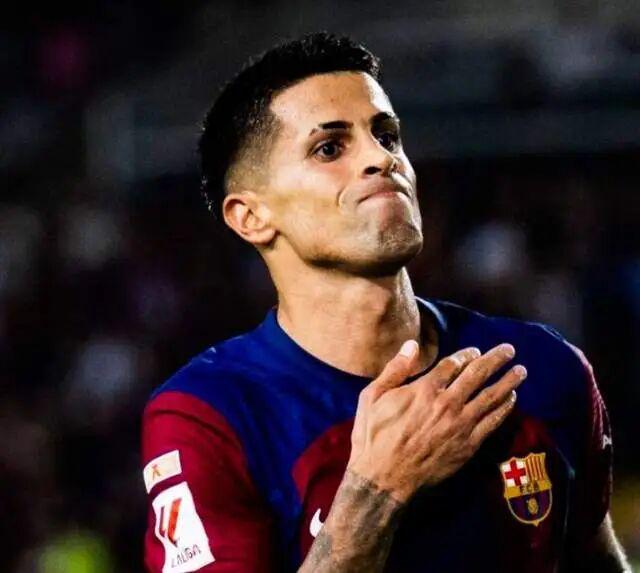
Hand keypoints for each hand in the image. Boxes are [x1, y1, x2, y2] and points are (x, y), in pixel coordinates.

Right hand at [347, 341, 526, 502]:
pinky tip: (512, 399)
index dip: (467, 354)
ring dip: (508, 381)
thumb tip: (412, 344)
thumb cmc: (373, 436)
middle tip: (509, 350)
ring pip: (491, 397)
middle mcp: (447, 404)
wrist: (383, 478)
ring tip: (521, 371)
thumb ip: (395, 369)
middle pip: (478, 375)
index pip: (453, 364)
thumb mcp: (372, 397)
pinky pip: (492, 422)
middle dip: (496, 359)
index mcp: (424, 389)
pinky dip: (504, 408)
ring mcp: (460, 425)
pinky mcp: (467, 445)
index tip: (475, 351)